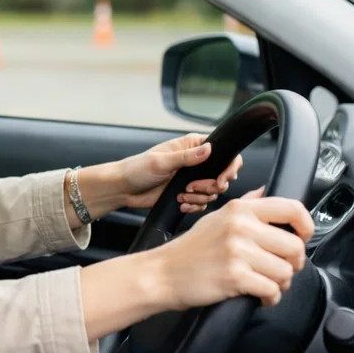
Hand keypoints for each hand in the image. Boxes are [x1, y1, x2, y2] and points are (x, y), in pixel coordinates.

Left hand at [117, 133, 242, 213]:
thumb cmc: (137, 169)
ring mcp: (192, 179)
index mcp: (192, 146)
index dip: (229, 166)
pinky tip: (180, 205)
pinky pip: (202, 203)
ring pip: (213, 192)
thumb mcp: (161, 161)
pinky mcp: (187, 194)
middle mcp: (196, 162)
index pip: (224, 152)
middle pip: (222, 176)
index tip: (222, 179)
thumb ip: (186, 157)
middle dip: (211, 186)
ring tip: (182, 197)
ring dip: (200, 198)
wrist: (124, 189)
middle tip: (193, 188)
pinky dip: (194, 206)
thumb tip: (209, 148)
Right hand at [148, 190, 313, 308]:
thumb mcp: (216, 218)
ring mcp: (238, 251)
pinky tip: (260, 296)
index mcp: (239, 209)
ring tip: (267, 284)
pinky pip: (272, 290)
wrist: (162, 274)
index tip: (304, 237)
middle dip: (293, 264)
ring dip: (281, 284)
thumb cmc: (189, 250)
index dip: (307, 225)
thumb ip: (245, 206)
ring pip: (285, 271)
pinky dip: (270, 298)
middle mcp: (240, 226)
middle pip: (294, 246)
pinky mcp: (235, 276)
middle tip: (281, 270)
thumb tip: (267, 192)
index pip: (291, 208)